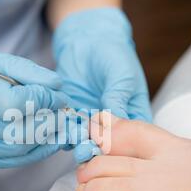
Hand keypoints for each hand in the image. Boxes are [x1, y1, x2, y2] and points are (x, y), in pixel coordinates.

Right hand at [0, 50, 68, 169]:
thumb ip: (25, 71)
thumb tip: (57, 88)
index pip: (14, 104)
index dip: (42, 101)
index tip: (56, 96)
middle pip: (17, 132)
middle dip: (48, 123)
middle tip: (62, 114)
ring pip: (15, 152)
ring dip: (43, 141)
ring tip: (55, 127)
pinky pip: (6, 162)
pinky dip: (29, 153)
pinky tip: (40, 141)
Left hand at [53, 8, 151, 162]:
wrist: (87, 40)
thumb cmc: (113, 54)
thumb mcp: (121, 75)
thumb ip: (117, 98)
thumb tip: (116, 123)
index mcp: (133, 116)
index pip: (131, 140)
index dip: (120, 149)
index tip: (107, 149)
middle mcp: (112, 124)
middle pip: (105, 146)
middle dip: (94, 150)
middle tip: (85, 150)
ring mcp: (90, 122)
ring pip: (84, 140)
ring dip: (76, 142)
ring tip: (70, 138)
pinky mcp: (71, 116)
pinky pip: (65, 129)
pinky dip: (60, 131)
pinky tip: (57, 128)